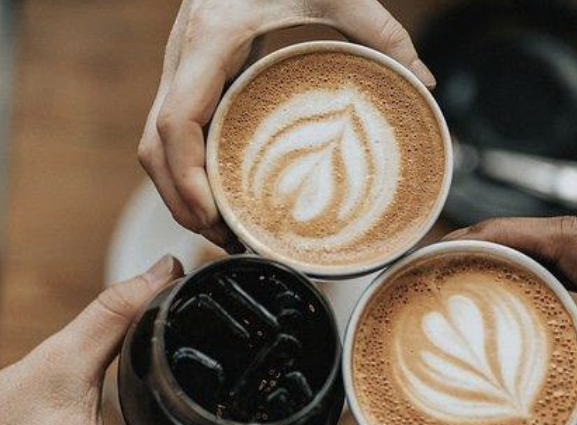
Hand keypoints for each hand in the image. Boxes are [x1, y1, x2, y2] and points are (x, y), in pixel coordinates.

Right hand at [138, 0, 434, 249]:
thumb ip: (381, 33)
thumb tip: (423, 81)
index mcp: (212, 40)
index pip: (176, 122)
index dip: (186, 177)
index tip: (213, 215)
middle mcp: (183, 56)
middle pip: (153, 146)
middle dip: (180, 201)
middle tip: (224, 239)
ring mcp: (179, 66)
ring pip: (153, 143)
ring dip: (178, 191)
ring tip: (222, 229)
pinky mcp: (189, 74)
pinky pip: (170, 131)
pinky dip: (185, 169)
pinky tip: (219, 192)